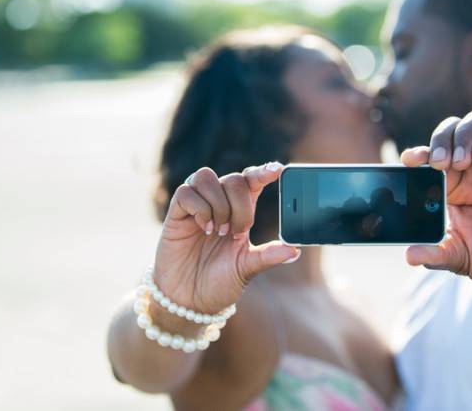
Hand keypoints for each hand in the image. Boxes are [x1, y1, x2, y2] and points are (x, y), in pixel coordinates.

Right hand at [153, 162, 299, 314]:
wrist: (190, 301)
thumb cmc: (219, 283)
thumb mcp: (247, 268)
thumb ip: (268, 256)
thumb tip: (295, 250)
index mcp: (239, 212)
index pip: (251, 181)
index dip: (263, 172)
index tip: (278, 170)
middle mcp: (218, 204)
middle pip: (233, 179)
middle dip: (240, 206)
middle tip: (235, 233)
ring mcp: (196, 207)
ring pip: (207, 177)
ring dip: (218, 204)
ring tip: (216, 231)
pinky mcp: (176, 214)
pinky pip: (186, 192)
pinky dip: (199, 208)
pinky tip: (202, 229)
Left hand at [401, 111, 471, 301]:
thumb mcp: (461, 258)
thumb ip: (436, 254)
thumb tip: (409, 256)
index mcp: (452, 187)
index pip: (429, 157)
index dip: (418, 154)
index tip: (408, 161)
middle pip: (449, 132)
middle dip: (438, 141)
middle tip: (437, 163)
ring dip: (461, 135)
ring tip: (459, 161)